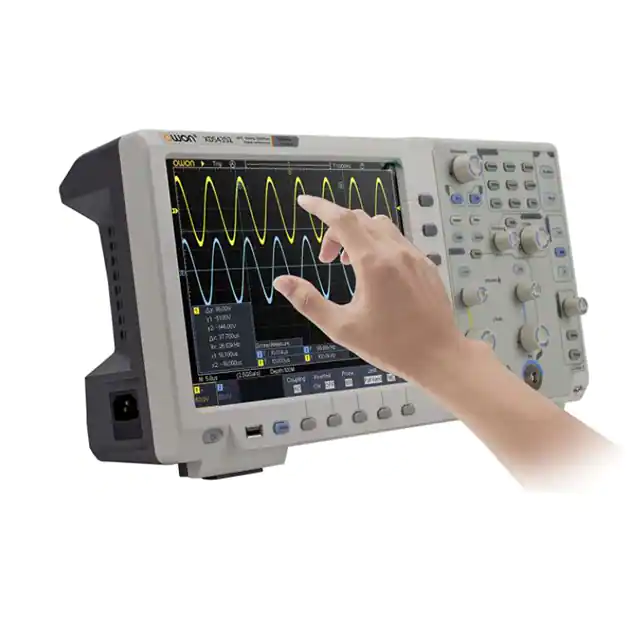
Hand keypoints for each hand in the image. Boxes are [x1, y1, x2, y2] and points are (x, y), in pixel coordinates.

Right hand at [273, 195, 468, 385]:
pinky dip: (379, 244)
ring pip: (381, 226)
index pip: (341, 220)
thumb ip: (308, 302)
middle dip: (335, 230)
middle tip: (326, 259)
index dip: (319, 207)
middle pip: (359, 219)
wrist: (438, 355)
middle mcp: (395, 253)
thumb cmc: (391, 345)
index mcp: (373, 264)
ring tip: (350, 264)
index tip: (304, 202)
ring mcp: (414, 257)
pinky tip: (377, 273)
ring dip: (359, 235)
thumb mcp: (342, 328)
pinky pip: (398, 241)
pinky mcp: (426, 265)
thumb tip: (282, 282)